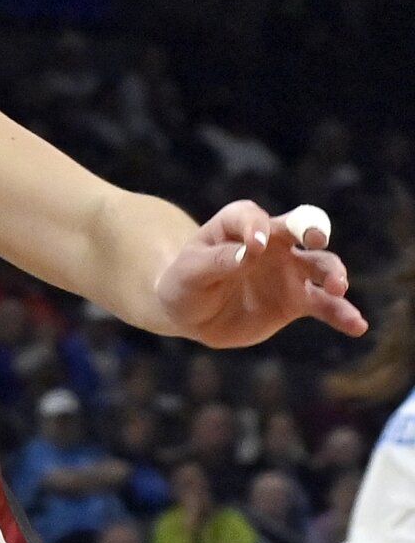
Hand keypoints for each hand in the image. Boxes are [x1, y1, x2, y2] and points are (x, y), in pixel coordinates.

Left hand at [154, 202, 362, 347]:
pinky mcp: (296, 301)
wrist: (189, 314)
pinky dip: (342, 314)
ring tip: (337, 288)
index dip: (256, 227)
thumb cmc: (185, 282)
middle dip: (312, 228)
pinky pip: (325, 305)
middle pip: (302, 227)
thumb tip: (251, 253)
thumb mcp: (190, 272)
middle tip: (315, 240)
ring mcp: (288, 271)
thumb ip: (219, 260)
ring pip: (322, 265)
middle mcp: (272, 242)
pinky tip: (357, 326)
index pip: (253, 217)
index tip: (254, 245)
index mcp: (239, 225)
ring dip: (334, 273)